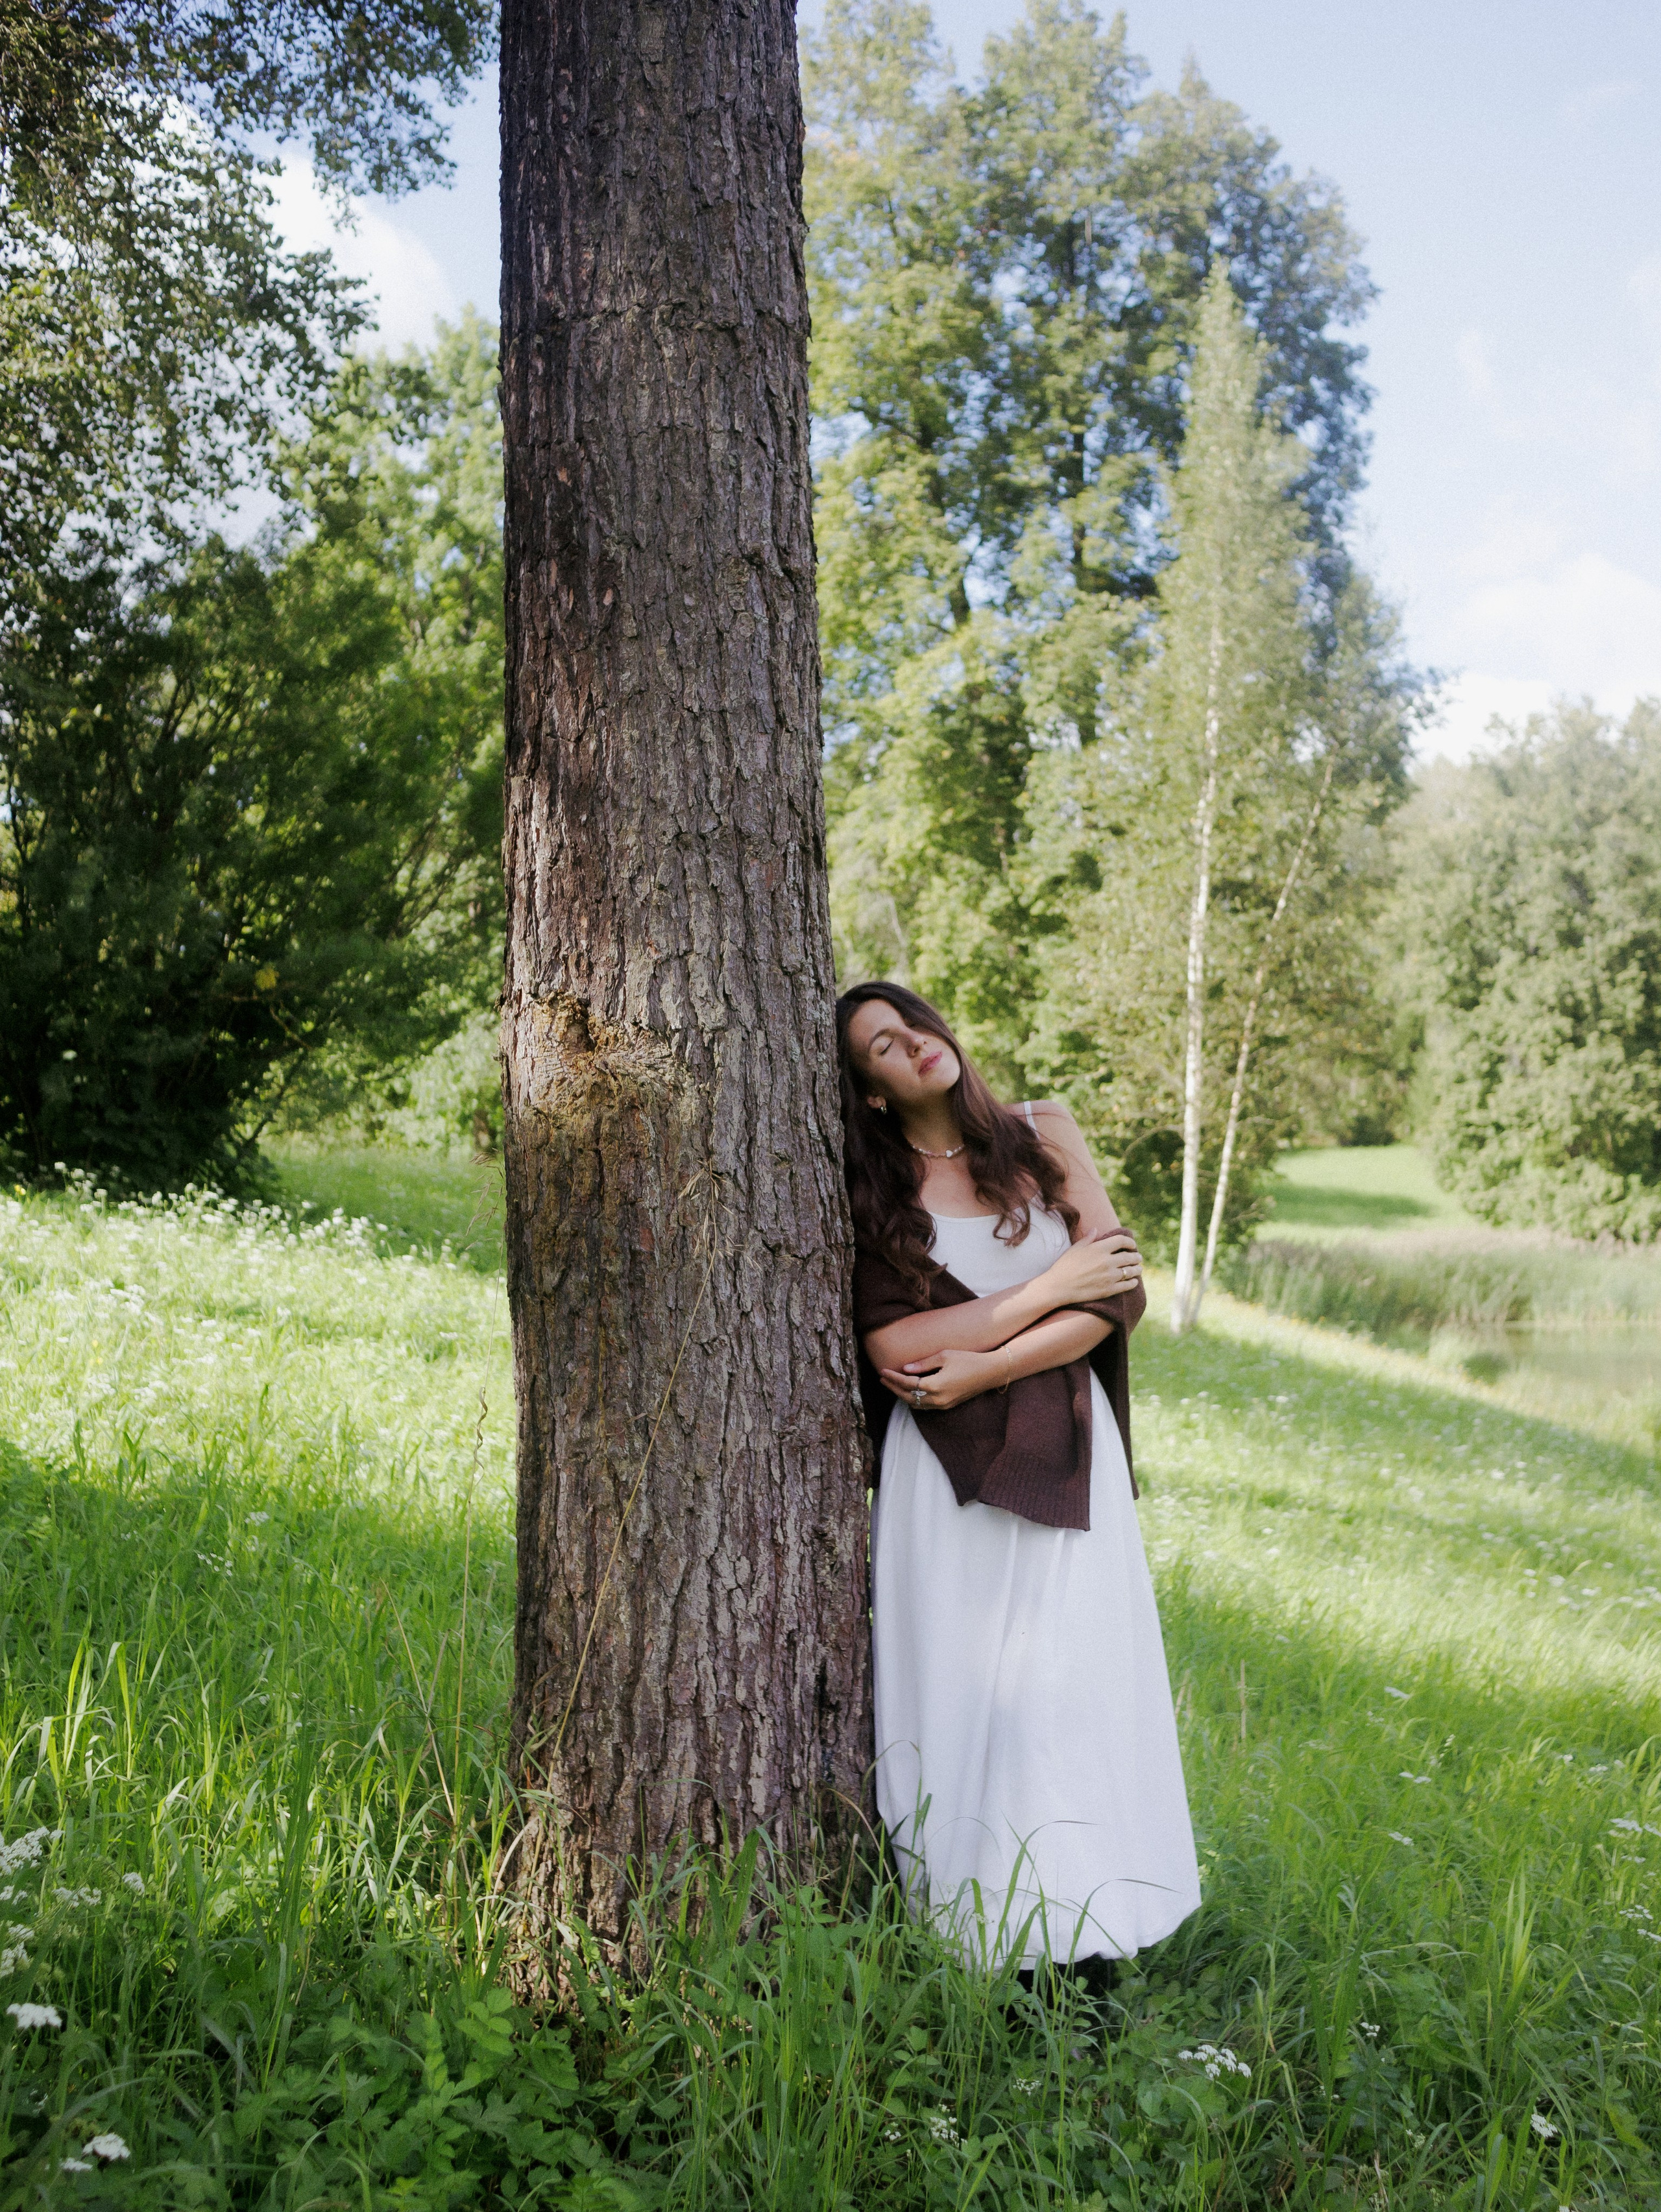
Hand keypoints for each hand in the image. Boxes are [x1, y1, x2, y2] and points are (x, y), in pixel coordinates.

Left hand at [879, 1345, 1002, 1412]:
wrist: (990, 1372)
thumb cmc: (968, 1359)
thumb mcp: (945, 1356)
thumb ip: (923, 1363)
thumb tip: (905, 1368)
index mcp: (936, 1386)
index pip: (908, 1383)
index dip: (893, 1377)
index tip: (882, 1370)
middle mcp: (938, 1399)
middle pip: (909, 1397)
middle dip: (894, 1388)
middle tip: (883, 1379)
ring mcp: (944, 1404)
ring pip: (917, 1404)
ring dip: (903, 1395)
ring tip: (893, 1384)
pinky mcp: (948, 1405)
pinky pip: (926, 1406)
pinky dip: (915, 1399)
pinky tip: (910, 1391)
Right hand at [1041, 1226, 1141, 1304]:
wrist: (1058, 1287)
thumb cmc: (1064, 1266)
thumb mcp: (1074, 1249)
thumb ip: (1087, 1239)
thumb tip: (1095, 1229)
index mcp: (1099, 1248)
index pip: (1122, 1241)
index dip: (1130, 1242)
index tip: (1133, 1245)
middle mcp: (1107, 1261)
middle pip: (1129, 1257)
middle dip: (1136, 1257)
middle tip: (1139, 1258)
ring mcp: (1109, 1276)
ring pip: (1130, 1271)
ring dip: (1137, 1269)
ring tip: (1138, 1269)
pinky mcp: (1109, 1290)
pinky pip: (1127, 1285)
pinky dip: (1133, 1283)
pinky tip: (1133, 1281)